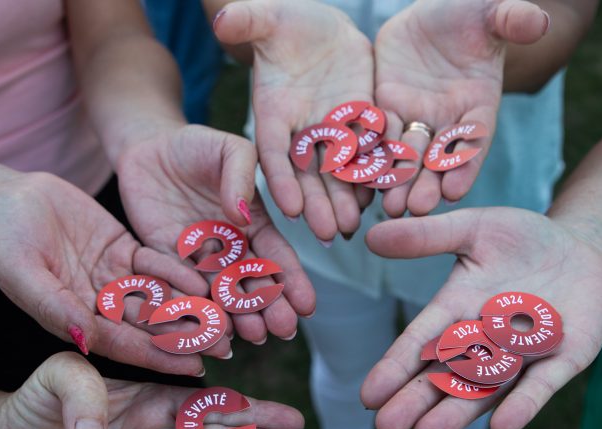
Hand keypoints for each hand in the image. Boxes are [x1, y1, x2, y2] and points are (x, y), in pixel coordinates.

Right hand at [0, 171, 212, 375]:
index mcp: (73, 320)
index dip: (158, 355)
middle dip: (185, 335)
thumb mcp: (22, 271)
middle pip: (148, 325)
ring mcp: (113, 279)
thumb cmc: (4, 235)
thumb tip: (85, 341)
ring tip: (227, 318)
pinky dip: (179, 272)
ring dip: (190, 307)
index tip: (194, 366)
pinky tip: (206, 280)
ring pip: (158, 297)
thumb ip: (53, 306)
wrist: (6, 196)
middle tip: (225, 345)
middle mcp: (98, 306)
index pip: (122, 344)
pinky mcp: (123, 252)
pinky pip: (156, 264)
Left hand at [116, 124, 315, 343]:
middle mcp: (230, 248)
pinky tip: (207, 326)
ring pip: (221, 293)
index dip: (292, 281)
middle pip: (253, 283)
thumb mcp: (229, 148)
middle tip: (284, 330)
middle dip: (270, 307)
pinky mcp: (165, 261)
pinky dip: (195, 307)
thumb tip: (242, 215)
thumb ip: (240, 175)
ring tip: (253, 336)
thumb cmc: (196, 145)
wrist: (147, 149)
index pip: (277, 256)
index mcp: (253, 224)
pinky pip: (181, 286)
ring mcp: (199, 258)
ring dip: (238, 315)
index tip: (308, 306)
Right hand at [214, 0, 374, 241]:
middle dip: (317, 204)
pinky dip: (371, 177)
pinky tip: (380, 198)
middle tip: (328, 234)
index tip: (288, 208)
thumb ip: (247, 20)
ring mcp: (332, 131)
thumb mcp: (268, 17)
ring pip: (338, 172)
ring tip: (352, 226)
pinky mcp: (360, 124)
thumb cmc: (288, 22)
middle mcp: (301, 131)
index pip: (274, 152)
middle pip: (307, 174)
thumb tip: (221, 20)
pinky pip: (367, 155)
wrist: (321, 30)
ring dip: (344, 200)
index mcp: (274, 113)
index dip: (280, 180)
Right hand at [360, 208, 601, 428]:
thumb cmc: (522, 239)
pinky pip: (541, 386)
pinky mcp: (564, 360)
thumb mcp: (472, 228)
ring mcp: (523, 355)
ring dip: (457, 414)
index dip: (395, 367)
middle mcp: (484, 342)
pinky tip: (502, 427)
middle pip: (445, 376)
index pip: (421, 342)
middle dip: (417, 401)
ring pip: (485, 389)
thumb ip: (426, 237)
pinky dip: (523, 405)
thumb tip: (371, 237)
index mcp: (456, 312)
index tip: (368, 394)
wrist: (583, 248)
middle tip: (387, 428)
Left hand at [374, 0, 548, 215]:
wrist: (434, 15)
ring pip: (406, 154)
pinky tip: (361, 178)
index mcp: (478, 106)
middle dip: (427, 184)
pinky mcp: (387, 107)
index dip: (465, 166)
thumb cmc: (470, 14)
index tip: (455, 190)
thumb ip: (514, 19)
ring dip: (398, 181)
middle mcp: (447, 121)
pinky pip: (378, 135)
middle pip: (437, 159)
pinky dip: (371, 155)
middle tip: (417, 210)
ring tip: (389, 207)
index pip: (473, 141)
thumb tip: (540, 20)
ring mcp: (416, 118)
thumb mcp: (492, 13)